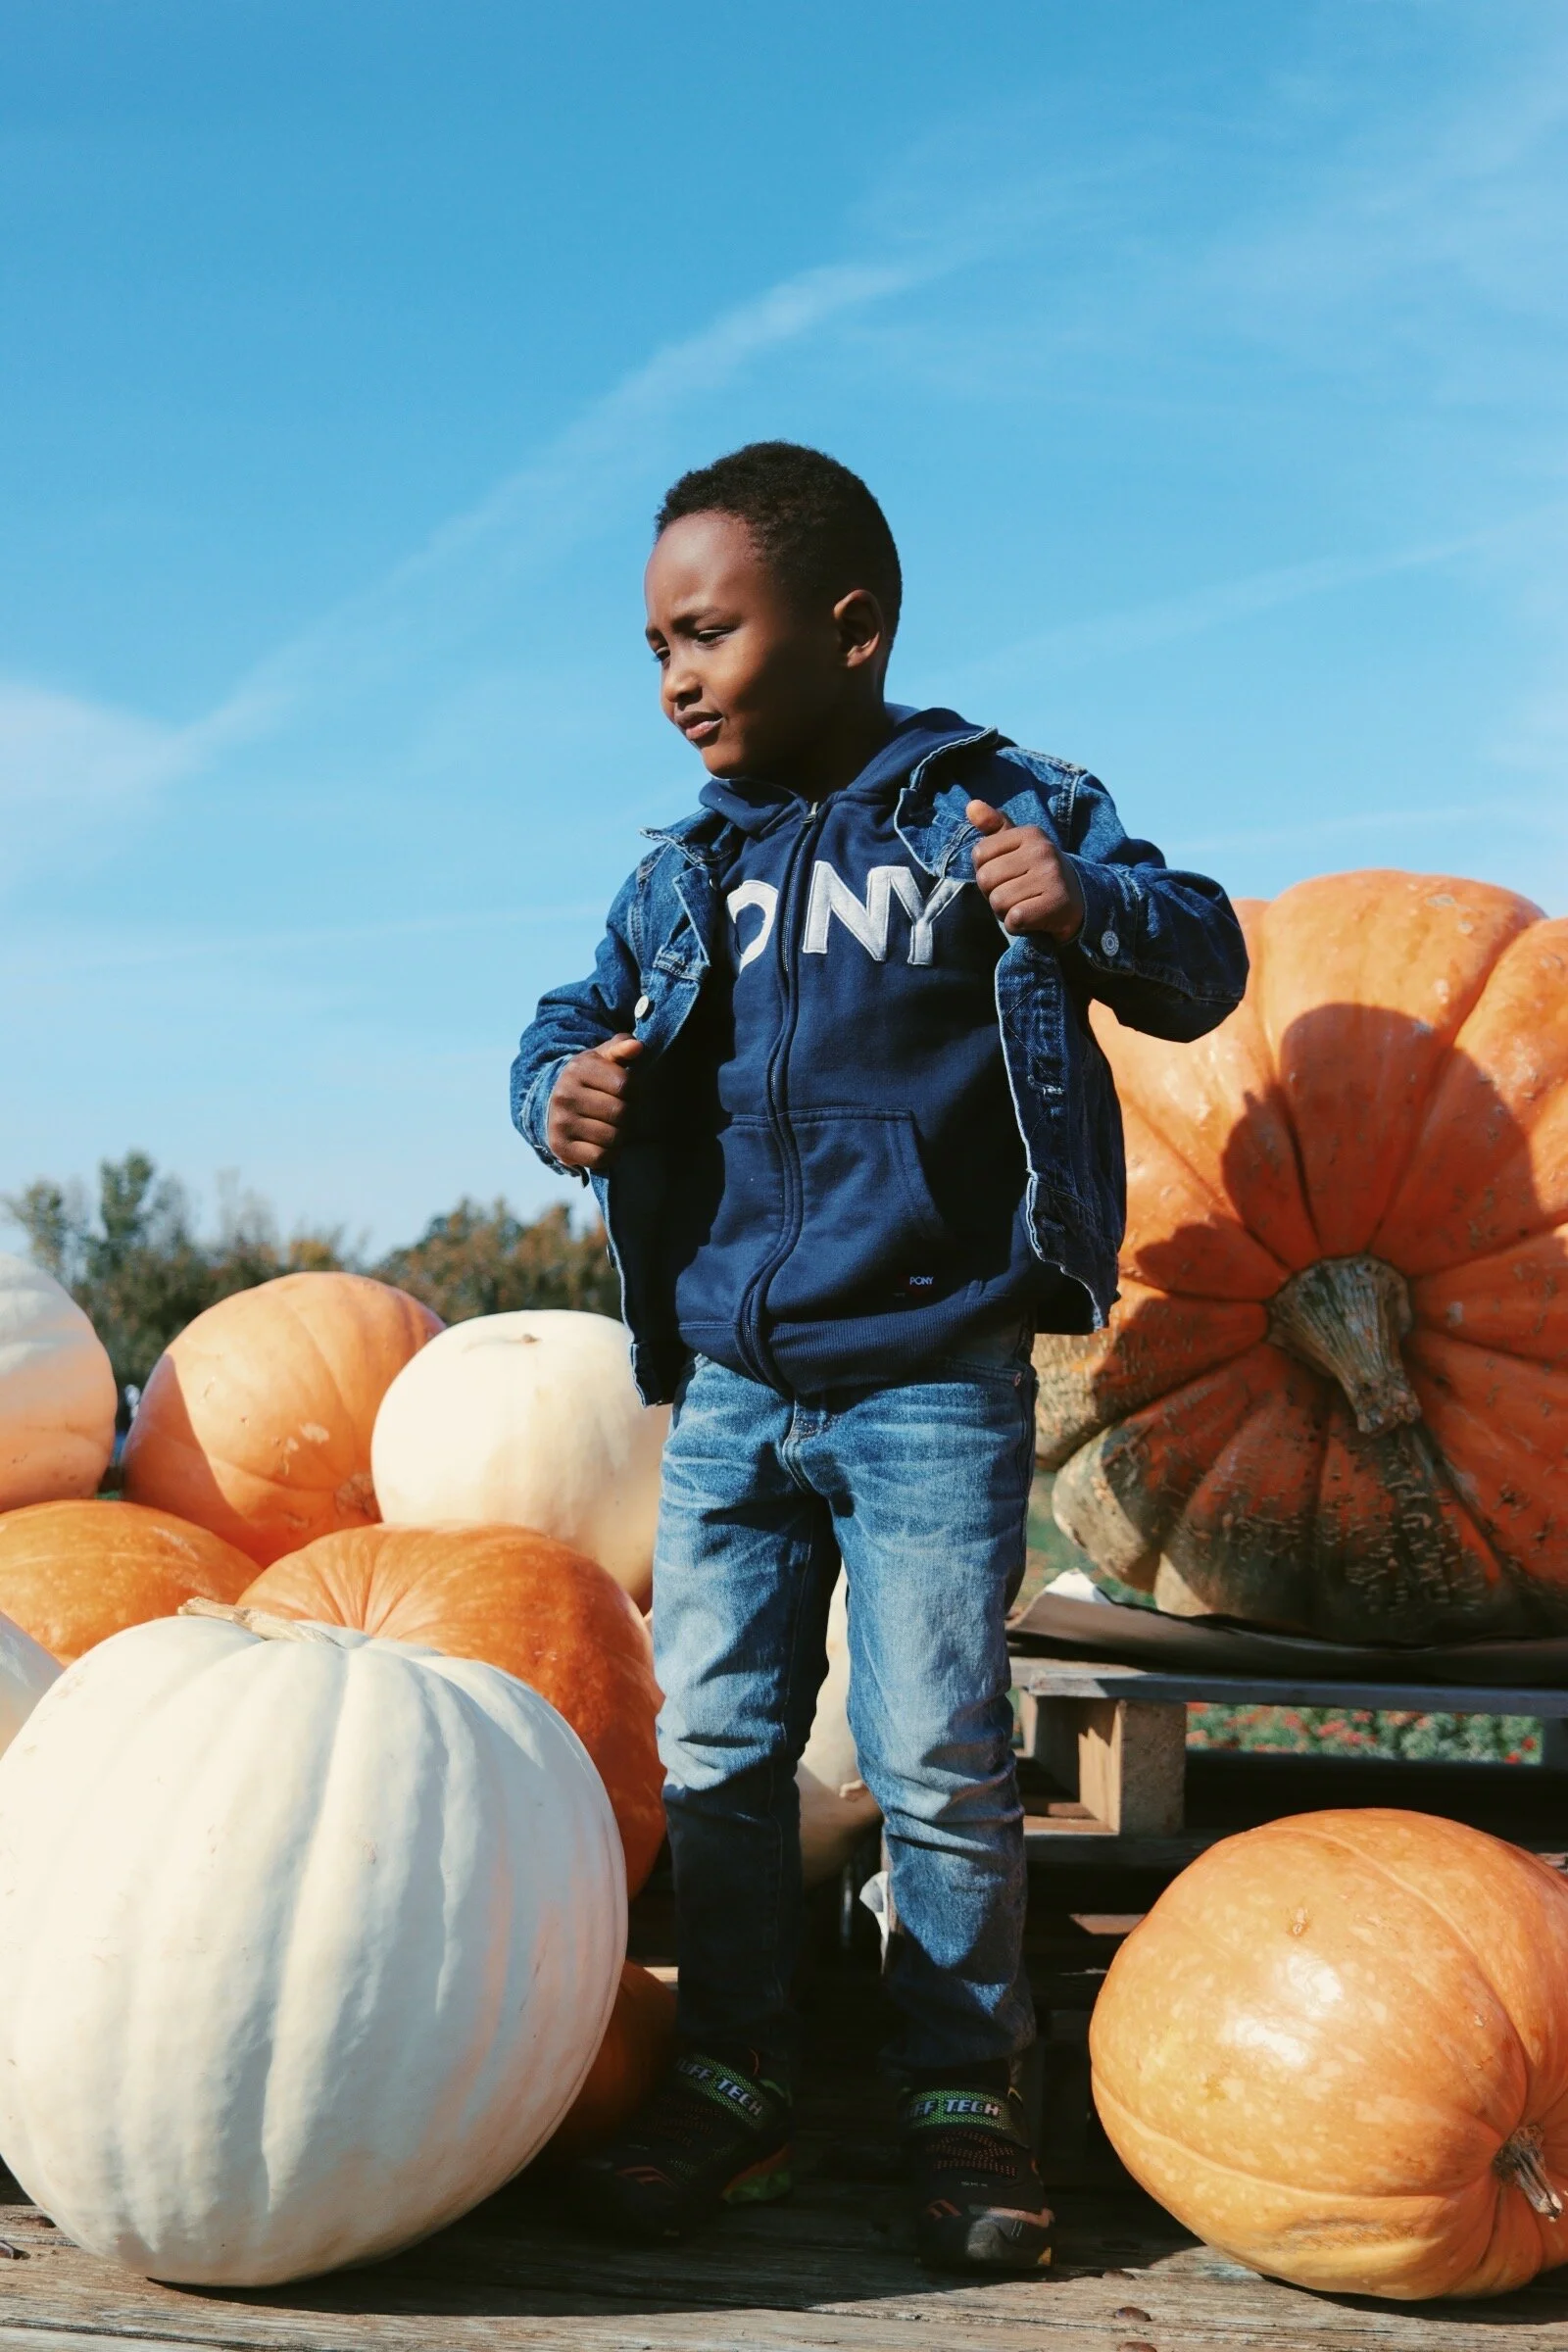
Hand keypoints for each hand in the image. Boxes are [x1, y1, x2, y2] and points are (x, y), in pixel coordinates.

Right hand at [547, 1034, 642, 1170]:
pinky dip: (610, 1154)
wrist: (553, 1105)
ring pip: (613, 1136)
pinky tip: (605, 1143)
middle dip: (629, 1114)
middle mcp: (565, 1095)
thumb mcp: (603, 1058)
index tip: (627, 1092)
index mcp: (577, 1069)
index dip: (634, 1091)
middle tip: (622, 1113)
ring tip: (613, 1127)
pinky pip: (601, 1157)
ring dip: (621, 1135)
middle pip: (620, 1112)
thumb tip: (637, 1046)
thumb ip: (622, 1047)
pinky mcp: (561, 1147)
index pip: (625, 1084)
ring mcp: (561, 1123)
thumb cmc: (589, 1080)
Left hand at [966, 800, 1084, 940]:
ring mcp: (1051, 876)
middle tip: (1015, 894)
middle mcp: (1042, 850)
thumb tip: (971, 805)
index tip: (1007, 875)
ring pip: (998, 901)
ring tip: (1025, 905)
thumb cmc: (1038, 873)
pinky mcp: (1056, 903)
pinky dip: (1016, 926)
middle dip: (993, 894)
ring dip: (1005, 912)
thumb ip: (994, 827)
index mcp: (1030, 834)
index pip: (980, 853)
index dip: (986, 871)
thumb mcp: (1019, 846)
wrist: (1079, 901)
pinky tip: (1031, 919)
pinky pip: (1014, 919)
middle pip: (985, 879)